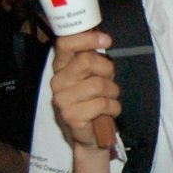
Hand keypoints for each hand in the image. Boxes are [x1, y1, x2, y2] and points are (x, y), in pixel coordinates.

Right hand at [51, 31, 120, 148]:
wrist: (90, 134)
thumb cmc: (93, 99)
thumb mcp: (91, 76)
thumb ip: (92, 59)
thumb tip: (103, 39)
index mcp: (61, 67)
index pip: (65, 44)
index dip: (86, 39)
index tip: (106, 40)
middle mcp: (57, 81)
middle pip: (86, 61)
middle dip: (107, 69)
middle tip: (110, 80)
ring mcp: (62, 99)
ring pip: (98, 84)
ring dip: (113, 92)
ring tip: (110, 99)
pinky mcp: (71, 116)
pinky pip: (102, 104)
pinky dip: (114, 107)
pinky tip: (109, 112)